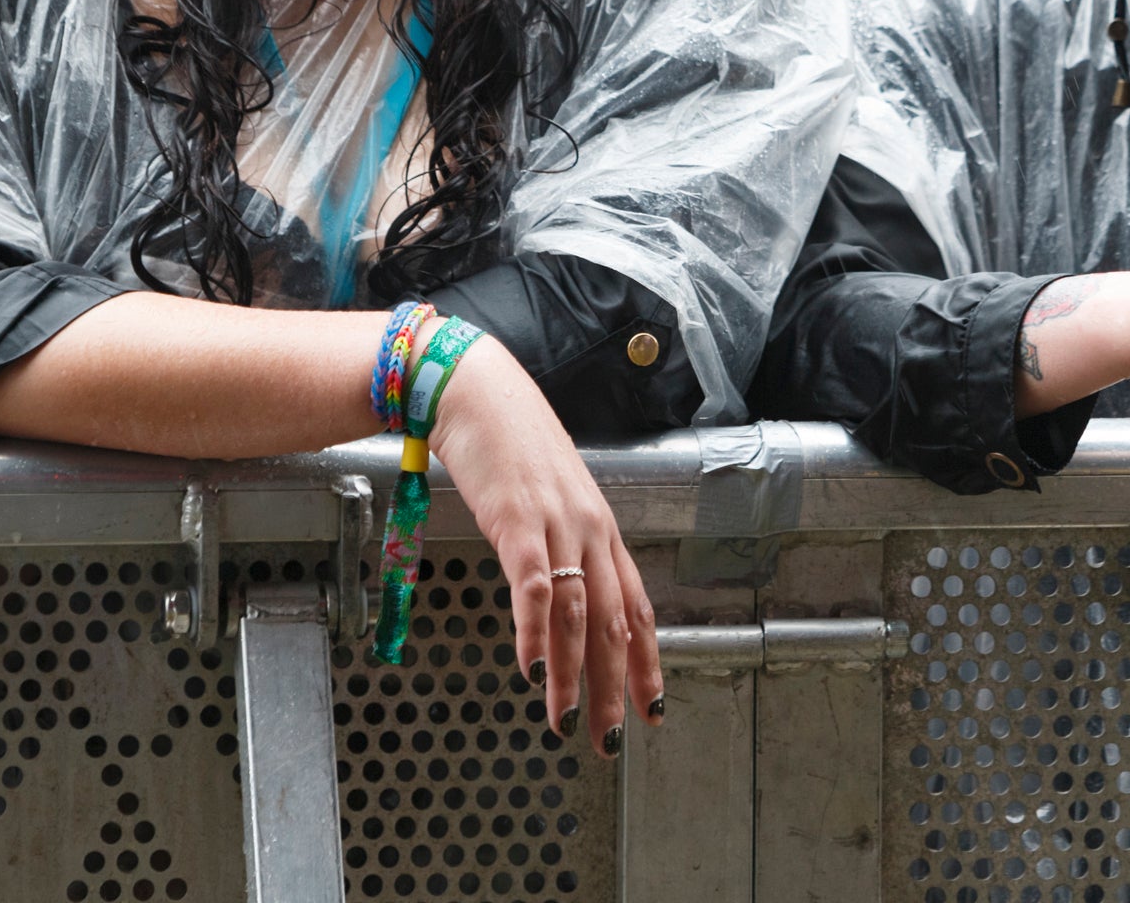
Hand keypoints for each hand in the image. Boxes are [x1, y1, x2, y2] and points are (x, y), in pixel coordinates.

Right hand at [424, 333, 662, 757]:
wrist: (476, 392)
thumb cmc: (510, 443)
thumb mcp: (549, 497)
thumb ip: (562, 542)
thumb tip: (561, 595)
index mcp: (602, 527)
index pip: (637, 605)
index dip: (647, 661)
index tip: (652, 706)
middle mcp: (590, 530)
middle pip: (615, 621)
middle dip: (617, 686)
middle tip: (612, 736)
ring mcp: (556, 526)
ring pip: (578, 615)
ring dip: (574, 675)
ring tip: (567, 720)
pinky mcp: (518, 523)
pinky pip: (535, 589)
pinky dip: (533, 634)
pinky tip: (530, 669)